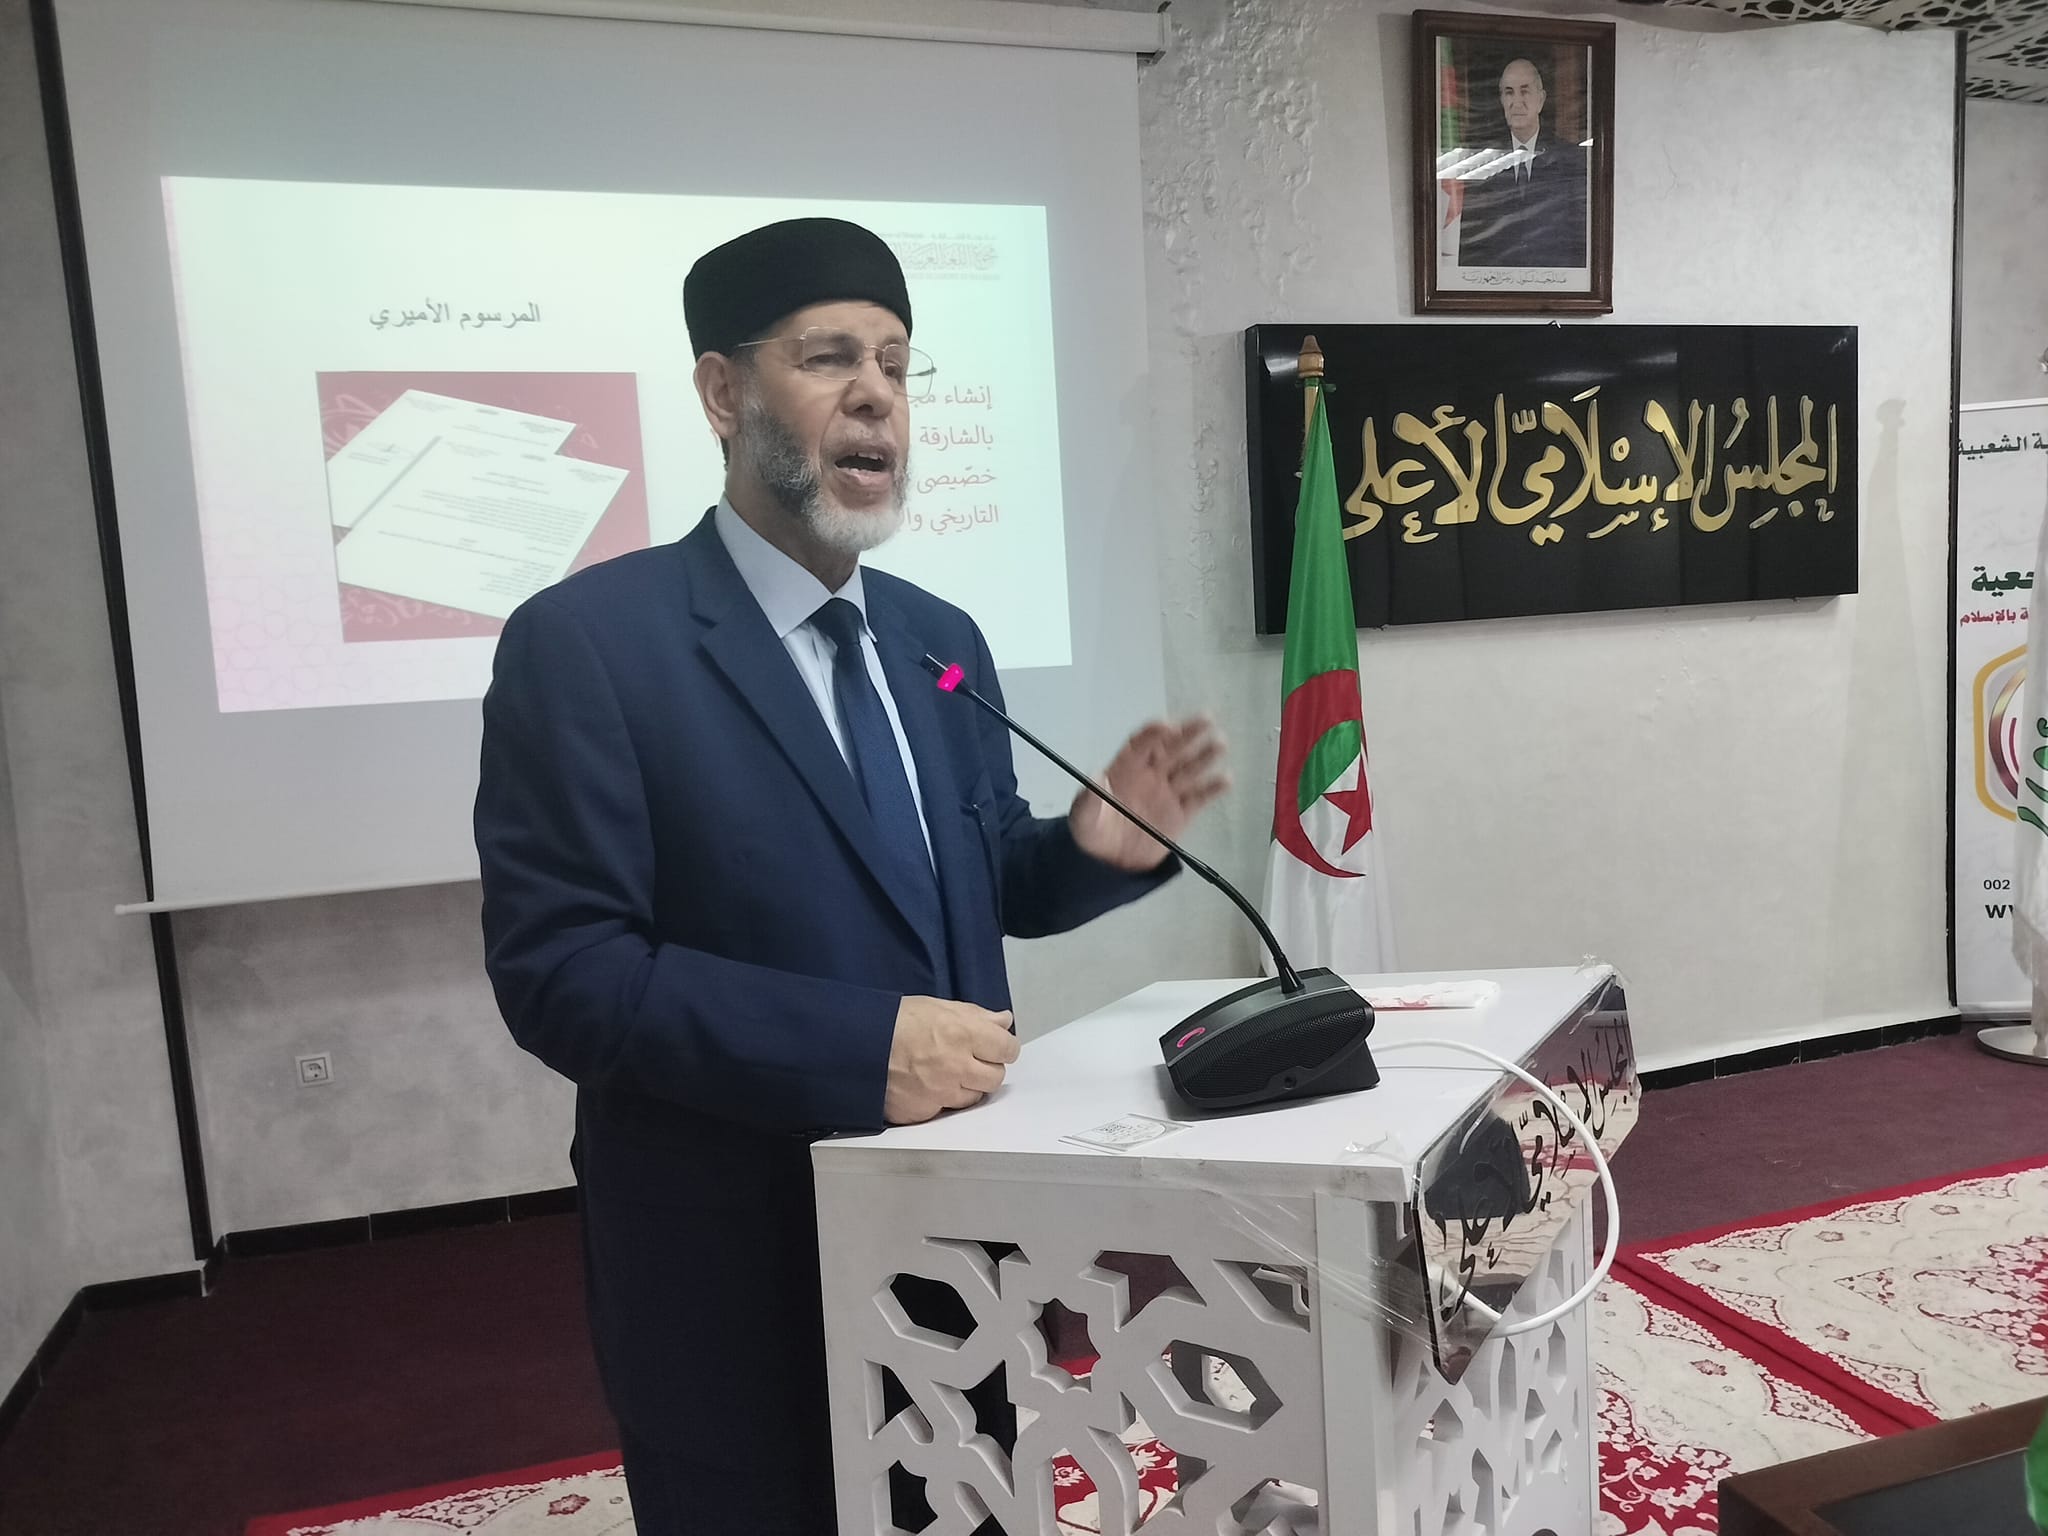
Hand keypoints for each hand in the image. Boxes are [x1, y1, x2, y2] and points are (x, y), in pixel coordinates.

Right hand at [884, 997, 1018, 1124]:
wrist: (856, 1045)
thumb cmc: (894, 1020)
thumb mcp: (937, 1006)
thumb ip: (976, 1016)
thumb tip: (1004, 1021)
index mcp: (963, 1034)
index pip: (1008, 1048)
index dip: (1003, 1046)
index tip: (997, 1046)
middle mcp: (956, 1066)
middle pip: (995, 1076)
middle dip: (988, 1067)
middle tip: (971, 1059)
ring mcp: (940, 1093)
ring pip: (974, 1096)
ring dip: (967, 1085)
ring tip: (948, 1071)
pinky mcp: (924, 1112)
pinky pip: (946, 1110)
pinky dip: (943, 1100)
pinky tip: (929, 1085)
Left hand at [1070, 717, 1229, 870]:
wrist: (1109, 863)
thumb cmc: (1092, 832)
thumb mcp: (1082, 817)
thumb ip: (1089, 799)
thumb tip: (1096, 775)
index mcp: (1125, 768)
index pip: (1141, 744)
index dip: (1153, 734)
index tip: (1167, 726)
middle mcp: (1150, 774)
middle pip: (1171, 748)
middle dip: (1188, 733)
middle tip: (1207, 719)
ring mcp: (1167, 792)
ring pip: (1189, 769)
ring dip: (1204, 756)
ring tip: (1220, 744)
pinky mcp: (1181, 813)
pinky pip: (1199, 798)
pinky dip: (1212, 788)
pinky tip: (1226, 779)